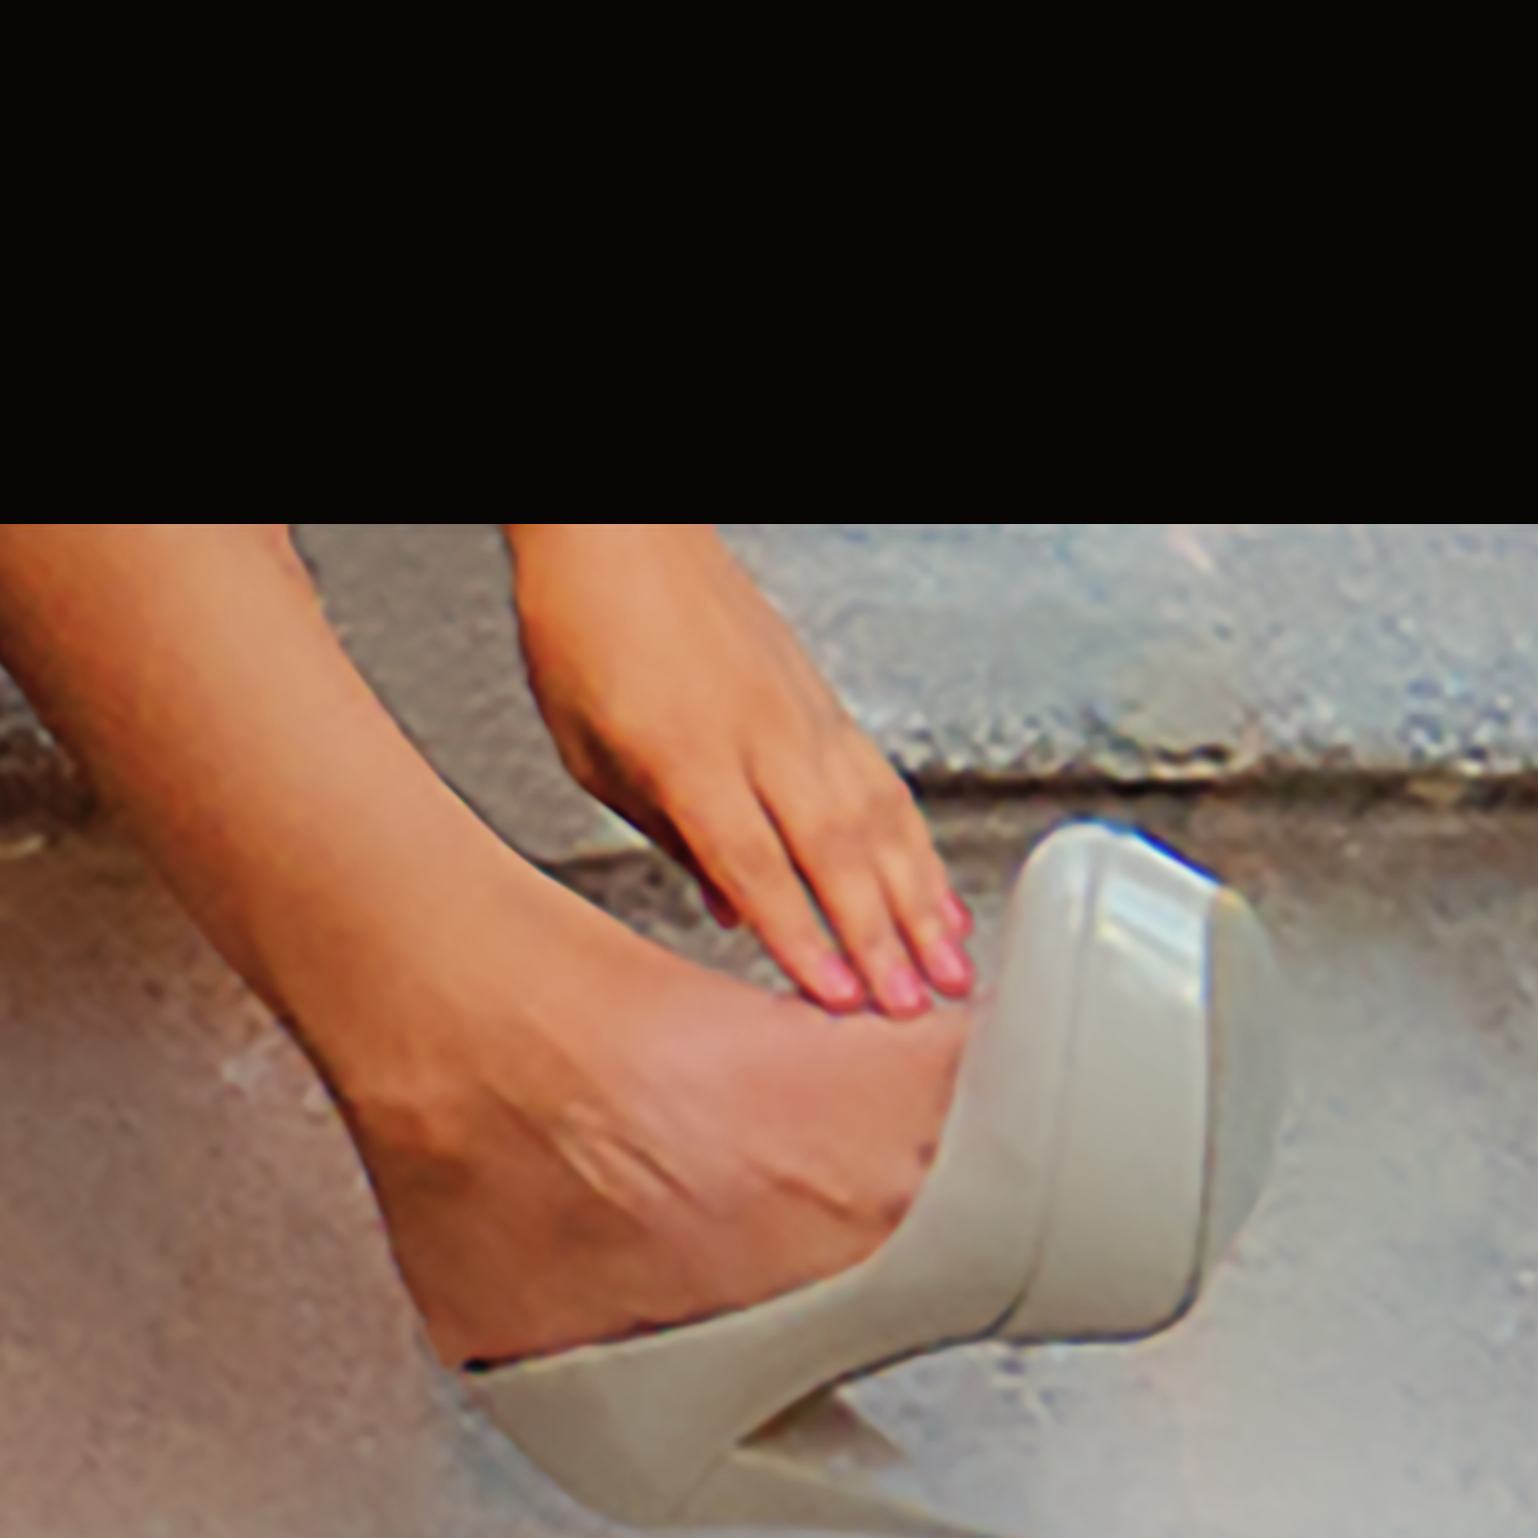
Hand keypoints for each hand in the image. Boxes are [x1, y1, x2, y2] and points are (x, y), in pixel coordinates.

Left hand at [505, 524, 970, 1014]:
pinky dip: (915, 842)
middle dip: (881, 938)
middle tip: (915, 1007)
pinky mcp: (824, 702)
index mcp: (688, 755)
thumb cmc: (587, 634)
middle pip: (834, 851)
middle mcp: (759, 734)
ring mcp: (802, 715)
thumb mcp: (594, 758)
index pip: (756, 866)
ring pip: (876, 818)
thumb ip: (667, 838)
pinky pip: (881, 781)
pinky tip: (936, 887)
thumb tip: (730, 911)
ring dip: (919, 899)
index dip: (801, 938)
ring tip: (950, 965)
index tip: (836, 998)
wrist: (619, 531)